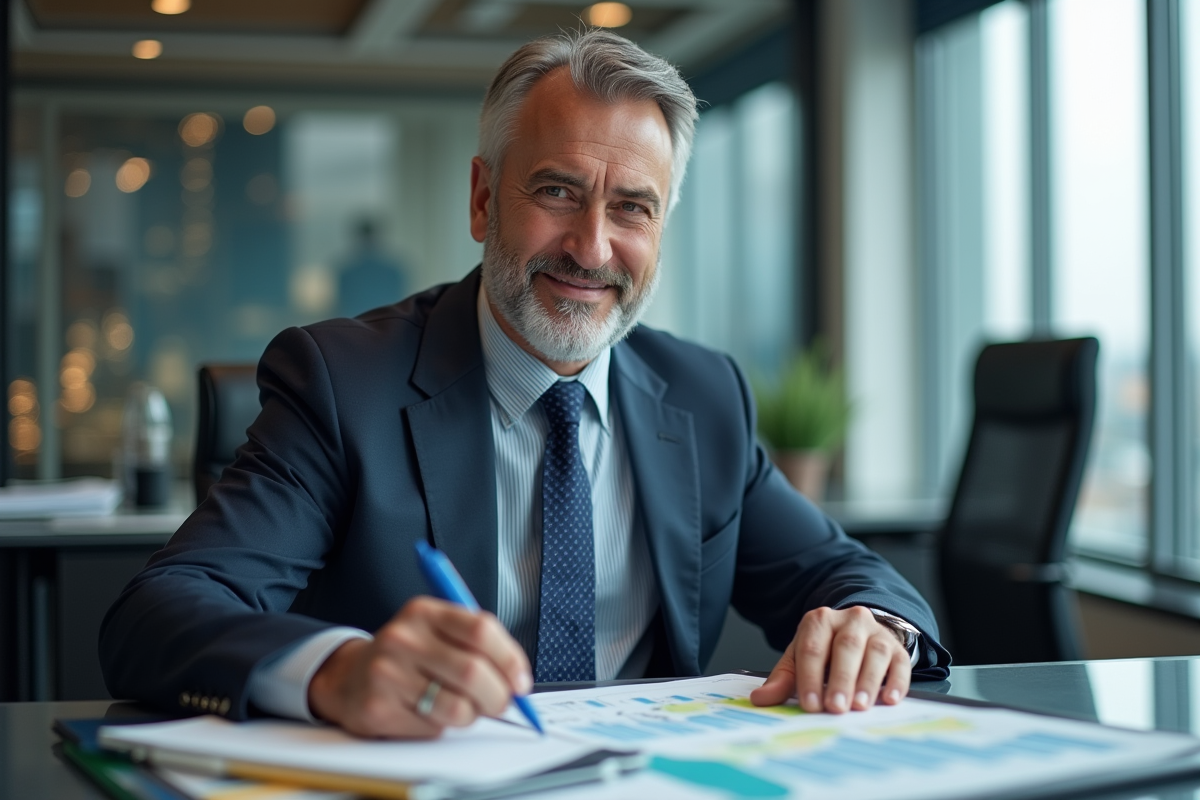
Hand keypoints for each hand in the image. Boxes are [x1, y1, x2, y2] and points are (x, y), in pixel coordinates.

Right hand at [307, 597, 531, 737]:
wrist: (350, 677)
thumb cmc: (409, 656)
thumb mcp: (438, 633)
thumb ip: (479, 645)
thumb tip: (519, 679)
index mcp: (425, 612)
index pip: (481, 630)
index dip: (510, 660)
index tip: (521, 681)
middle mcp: (404, 637)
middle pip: (473, 671)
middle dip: (498, 696)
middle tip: (501, 703)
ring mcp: (388, 672)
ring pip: (457, 706)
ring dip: (471, 715)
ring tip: (464, 708)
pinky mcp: (379, 707)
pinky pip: (433, 727)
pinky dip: (443, 727)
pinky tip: (430, 713)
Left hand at [749, 605, 910, 713]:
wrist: (858, 634)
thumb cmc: (825, 651)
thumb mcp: (800, 659)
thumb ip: (783, 679)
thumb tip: (760, 699)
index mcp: (819, 620)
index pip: (812, 648)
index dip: (810, 676)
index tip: (810, 704)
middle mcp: (850, 620)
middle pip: (845, 647)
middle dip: (840, 679)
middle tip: (835, 708)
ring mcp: (876, 631)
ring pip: (875, 652)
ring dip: (868, 681)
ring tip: (860, 706)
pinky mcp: (897, 647)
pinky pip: (900, 662)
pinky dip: (896, 682)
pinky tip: (890, 699)